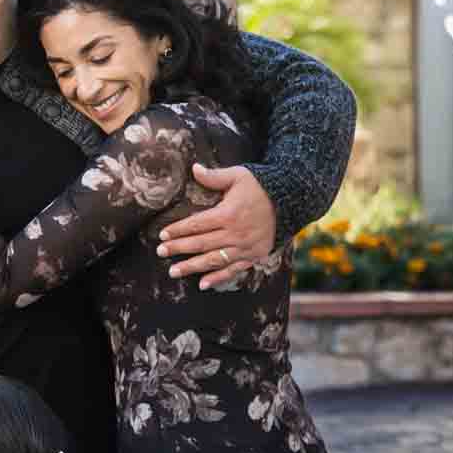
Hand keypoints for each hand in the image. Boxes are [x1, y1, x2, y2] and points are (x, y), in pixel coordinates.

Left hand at [157, 165, 275, 288]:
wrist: (291, 200)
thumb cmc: (261, 185)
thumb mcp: (238, 176)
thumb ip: (214, 177)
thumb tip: (194, 168)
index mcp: (228, 214)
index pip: (196, 224)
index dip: (178, 230)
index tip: (162, 235)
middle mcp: (235, 233)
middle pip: (201, 243)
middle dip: (178, 248)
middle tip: (160, 252)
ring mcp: (245, 247)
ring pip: (213, 260)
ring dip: (192, 267)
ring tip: (174, 272)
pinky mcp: (254, 256)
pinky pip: (233, 270)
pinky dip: (218, 278)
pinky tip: (202, 284)